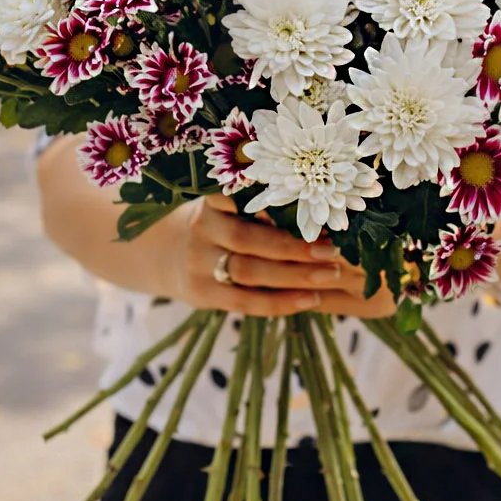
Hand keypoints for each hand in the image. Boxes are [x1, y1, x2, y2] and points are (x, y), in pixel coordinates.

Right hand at [160, 195, 393, 318]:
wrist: (166, 252)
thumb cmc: (220, 221)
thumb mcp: (230, 201)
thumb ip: (262, 203)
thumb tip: (324, 207)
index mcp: (212, 198)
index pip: (243, 197)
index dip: (280, 204)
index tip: (317, 207)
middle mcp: (201, 228)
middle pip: (249, 239)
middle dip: (294, 246)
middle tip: (333, 249)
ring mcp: (198, 263)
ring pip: (249, 272)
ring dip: (293, 275)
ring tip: (330, 274)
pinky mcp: (202, 294)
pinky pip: (245, 301)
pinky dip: (281, 302)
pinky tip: (312, 299)